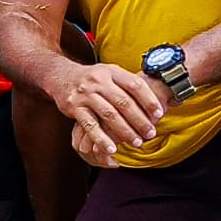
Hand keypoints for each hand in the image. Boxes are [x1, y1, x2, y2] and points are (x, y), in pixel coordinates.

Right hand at [53, 61, 167, 166]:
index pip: (135, 85)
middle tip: (151, 133)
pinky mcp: (74, 107)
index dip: (149, 100)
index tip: (159, 114)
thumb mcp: (110, 73)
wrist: (61, 76)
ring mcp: (85, 94)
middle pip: (123, 102)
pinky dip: (101, 139)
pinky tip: (111, 149)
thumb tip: (156, 103)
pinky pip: (90, 126)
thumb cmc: (93, 78)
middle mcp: (98, 81)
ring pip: (109, 115)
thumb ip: (128, 84)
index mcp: (111, 71)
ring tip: (136, 142)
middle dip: (140, 120)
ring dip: (125, 131)